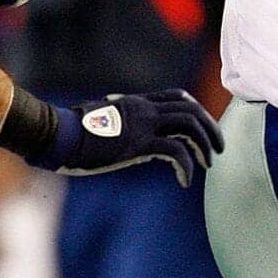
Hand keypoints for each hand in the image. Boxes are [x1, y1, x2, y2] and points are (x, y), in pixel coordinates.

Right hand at [39, 89, 224, 186]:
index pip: (179, 97)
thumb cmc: (73, 131)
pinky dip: (186, 165)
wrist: (59, 135)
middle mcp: (144, 109)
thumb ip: (121, 123)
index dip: (198, 111)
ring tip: (207, 165)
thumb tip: (126, 134)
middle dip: (210, 129)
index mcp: (137, 102)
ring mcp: (142, 125)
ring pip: (189, 126)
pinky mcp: (138, 144)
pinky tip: (185, 181)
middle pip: (191, 110)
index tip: (205, 129)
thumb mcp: (102, 120)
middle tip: (218, 149)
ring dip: (204, 145)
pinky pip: (175, 151)